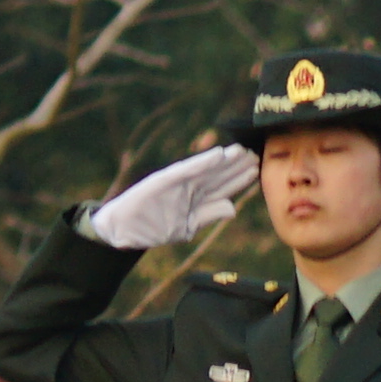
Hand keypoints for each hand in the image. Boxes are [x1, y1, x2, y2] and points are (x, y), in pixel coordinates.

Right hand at [87, 141, 258, 253]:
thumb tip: (233, 208)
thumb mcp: (187, 227)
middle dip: (236, 166)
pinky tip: (217, 155)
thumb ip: (208, 215)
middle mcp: (188, 187)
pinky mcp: (162, 181)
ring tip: (241, 151)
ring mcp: (175, 183)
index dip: (240, 178)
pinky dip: (202, 163)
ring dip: (224, 160)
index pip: (222, 187)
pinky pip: (186, 171)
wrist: (122, 230)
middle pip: (218, 175)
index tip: (258, 169)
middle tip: (256, 152)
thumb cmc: (153, 228)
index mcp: (195, 199)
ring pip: (206, 169)